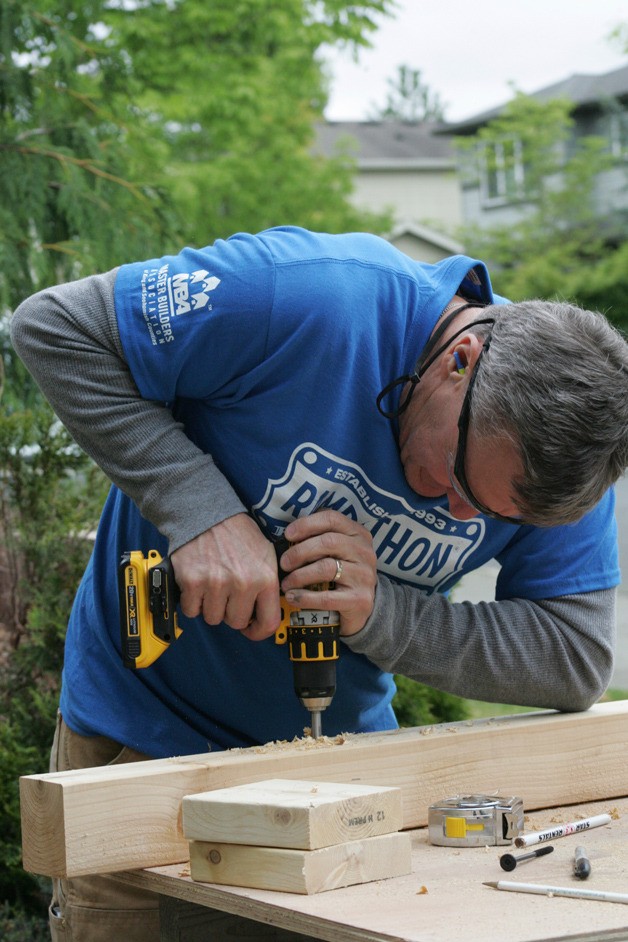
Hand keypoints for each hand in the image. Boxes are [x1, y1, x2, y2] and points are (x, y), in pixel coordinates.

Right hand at [171, 513, 280, 640]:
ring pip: (213, 618)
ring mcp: (217, 584)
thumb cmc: (236, 532)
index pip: (268, 622)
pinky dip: (192, 601)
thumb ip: (268, 583)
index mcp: (265, 577)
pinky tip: (198, 583)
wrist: (207, 512)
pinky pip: (192, 610)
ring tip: (213, 584)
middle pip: (236, 622)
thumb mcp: (265, 554)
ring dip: (211, 606)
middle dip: (230, 612)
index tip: (251, 629)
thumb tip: (267, 611)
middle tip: (227, 593)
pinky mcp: (193, 583)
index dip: (258, 631)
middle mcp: (243, 583)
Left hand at [280, 510, 376, 636]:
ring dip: (299, 576)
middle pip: (328, 542)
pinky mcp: (360, 600)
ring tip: (286, 583)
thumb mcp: (338, 551)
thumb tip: (290, 532)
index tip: (288, 534)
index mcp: (359, 534)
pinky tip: (292, 597)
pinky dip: (304, 597)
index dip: (307, 524)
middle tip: (284, 563)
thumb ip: (320, 537)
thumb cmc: (342, 572)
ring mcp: (364, 576)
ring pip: (326, 568)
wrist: (361, 607)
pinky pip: (326, 597)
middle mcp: (365, 552)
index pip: (332, 519)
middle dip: (300, 552)